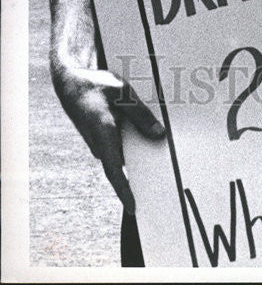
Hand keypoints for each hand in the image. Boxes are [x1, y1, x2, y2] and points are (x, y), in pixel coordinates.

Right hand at [53, 62, 164, 213]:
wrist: (71, 83)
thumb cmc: (95, 86)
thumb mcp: (122, 93)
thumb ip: (140, 114)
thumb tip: (158, 133)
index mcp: (103, 134)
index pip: (114, 171)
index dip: (124, 191)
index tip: (133, 207)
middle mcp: (100, 143)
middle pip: (123, 167)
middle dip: (140, 175)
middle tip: (160, 187)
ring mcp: (100, 142)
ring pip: (122, 155)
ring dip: (138, 157)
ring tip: (160, 159)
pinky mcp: (102, 137)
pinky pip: (119, 146)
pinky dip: (133, 145)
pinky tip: (148, 137)